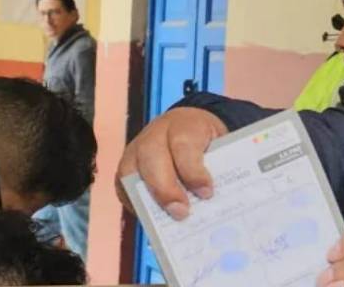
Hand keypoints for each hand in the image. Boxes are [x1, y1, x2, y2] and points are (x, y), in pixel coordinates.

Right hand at [114, 107, 228, 218]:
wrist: (188, 124)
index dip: (193, 172)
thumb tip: (212, 197)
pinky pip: (123, 185)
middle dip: (166, 189)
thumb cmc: (206, 140)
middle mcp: (155, 133)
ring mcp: (136, 147)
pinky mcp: (126, 163)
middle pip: (153, 159)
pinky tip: (153, 217)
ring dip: (148, 199)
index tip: (206, 193)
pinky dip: (136, 202)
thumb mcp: (220, 144)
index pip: (184, 146)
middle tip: (182, 213)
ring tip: (166, 220)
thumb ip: (217, 166)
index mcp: (184, 124)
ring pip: (131, 171)